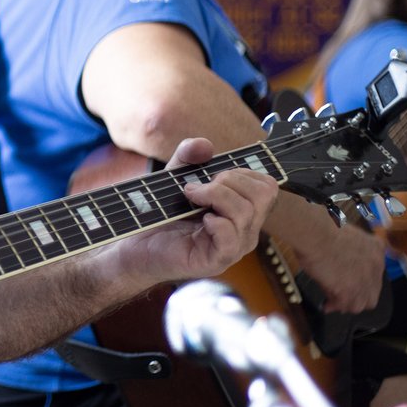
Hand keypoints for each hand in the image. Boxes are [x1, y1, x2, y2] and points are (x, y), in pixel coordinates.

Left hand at [100, 137, 276, 286]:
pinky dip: (214, 221)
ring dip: (215, 195)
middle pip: (264, 195)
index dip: (242, 173)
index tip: (213, 176)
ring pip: (245, 212)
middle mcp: (245, 230)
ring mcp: (235, 247)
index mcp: (243, 211)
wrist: (138, 244)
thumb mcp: (175, 176)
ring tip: (191, 197)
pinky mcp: (218, 260)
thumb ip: (188, 156)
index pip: (268, 186)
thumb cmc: (161, 214)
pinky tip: (200, 219)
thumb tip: (205, 145)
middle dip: (230, 180)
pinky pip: (230, 236)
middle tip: (201, 187)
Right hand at [290, 222, 385, 312]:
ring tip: (334, 302)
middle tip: (342, 295)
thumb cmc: (324, 229)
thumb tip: (342, 260)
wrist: (316, 234)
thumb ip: (353, 250)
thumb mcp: (348, 236)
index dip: (361, 280)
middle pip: (372, 293)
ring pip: (361, 303)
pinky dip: (334, 306)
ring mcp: (364, 281)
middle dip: (358, 296)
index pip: (375, 274)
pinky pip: (344, 306)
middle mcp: (376, 267)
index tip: (350, 281)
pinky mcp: (350, 292)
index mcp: (376, 250)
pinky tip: (326, 305)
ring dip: (347, 303)